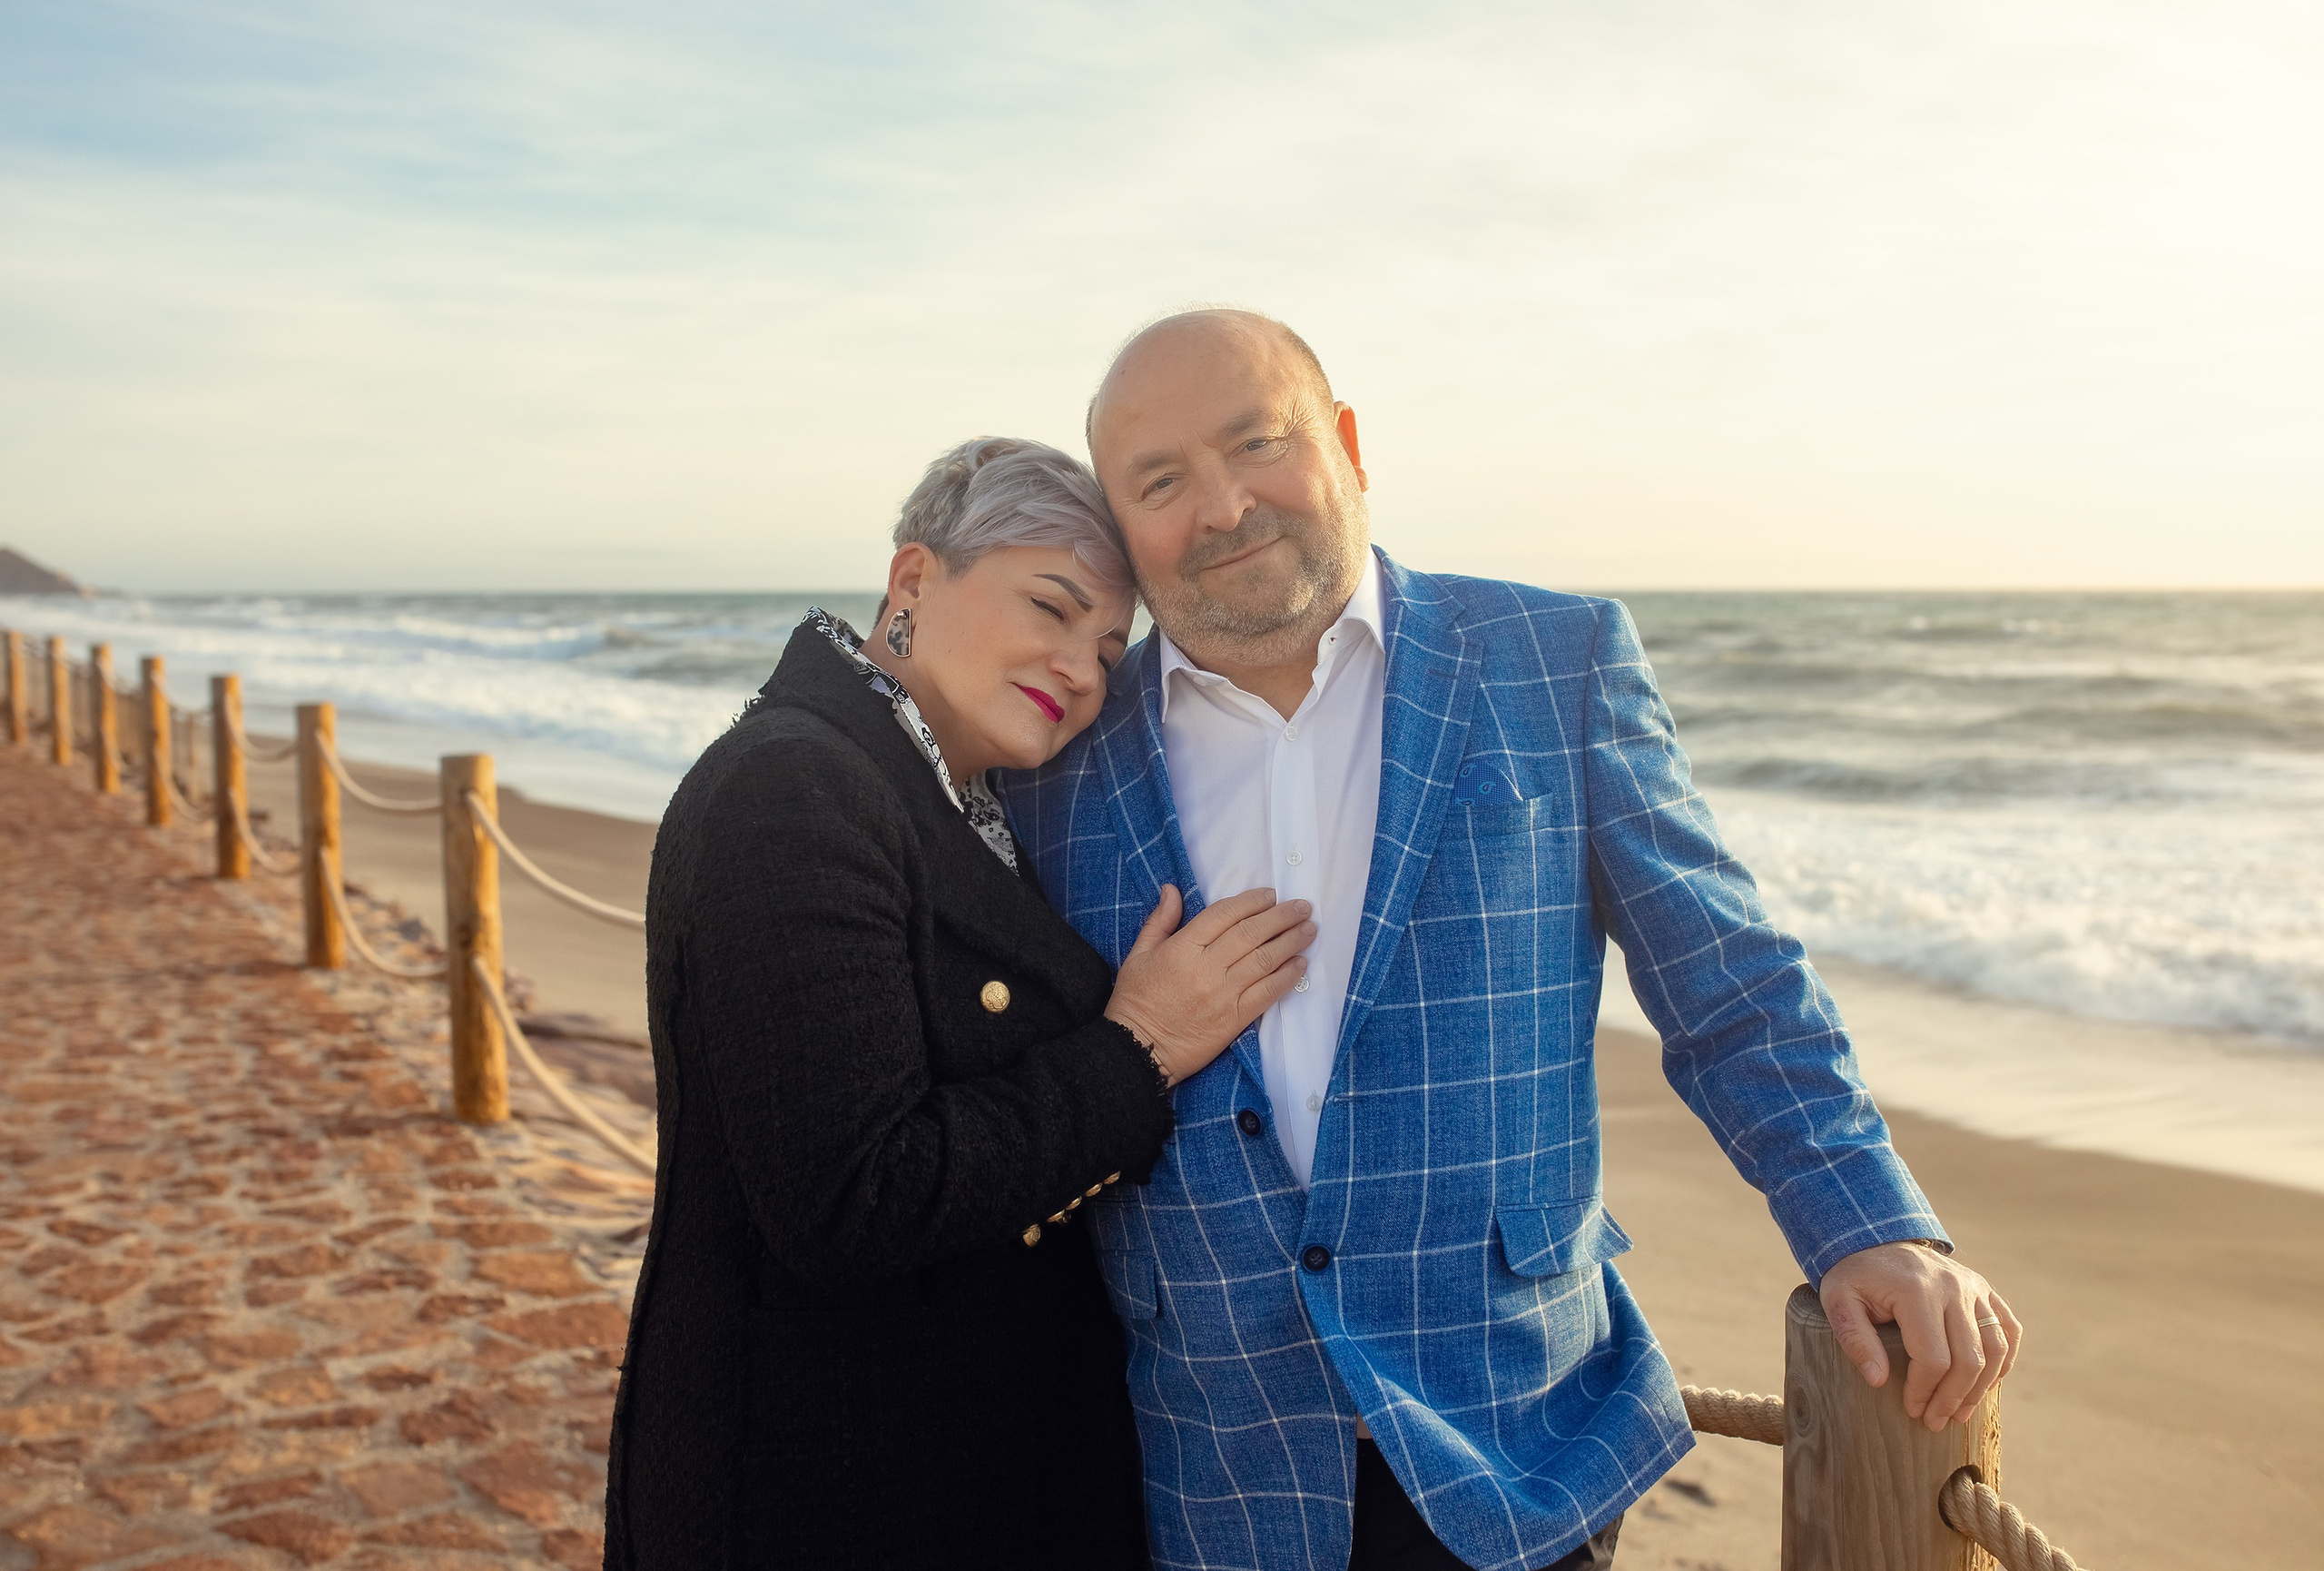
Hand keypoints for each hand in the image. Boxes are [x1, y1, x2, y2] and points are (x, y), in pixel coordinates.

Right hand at [1106, 886, 1313, 1087]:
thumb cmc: (1136, 1001)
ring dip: (1291, 942)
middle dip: (1281, 917)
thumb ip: (1160, 921)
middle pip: (1251, 934)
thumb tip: (1172, 890)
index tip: (1270, 894)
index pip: (1224, 914)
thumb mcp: (1138, 955)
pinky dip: (1286, 977)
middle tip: (1302, 907)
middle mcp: (1206, 968)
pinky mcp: (1234, 1019)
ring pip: (1264, 960)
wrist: (1139, 1050)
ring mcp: (1223, 994)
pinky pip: (1267, 994)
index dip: (1251, 901)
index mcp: (1182, 948)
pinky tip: (1300, 965)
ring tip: (1308, 929)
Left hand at [1820, 1242, 2021, 1431]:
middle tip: (1935, 1421)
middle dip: (1953, 1399)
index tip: (1912, 1410)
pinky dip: (2004, 1360)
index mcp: (1917, 1291)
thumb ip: (1854, 1338)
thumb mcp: (1838, 1300)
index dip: (1924, 1391)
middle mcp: (1953, 1287)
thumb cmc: (1855, 1276)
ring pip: (1996, 1349)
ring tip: (1959, 1413)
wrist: (1875, 1238)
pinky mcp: (1984, 1289)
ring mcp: (1974, 1287)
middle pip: (1969, 1359)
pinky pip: (2009, 1329)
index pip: (1933, 1358)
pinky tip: (1986, 1384)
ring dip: (1981, 1388)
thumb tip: (1878, 1381)